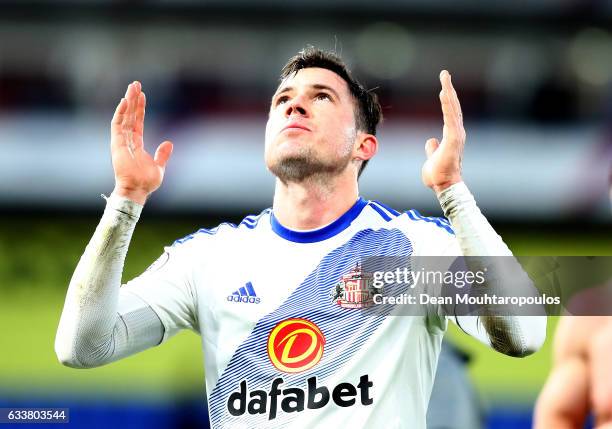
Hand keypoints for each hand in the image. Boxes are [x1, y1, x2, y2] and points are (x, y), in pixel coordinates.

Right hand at [110, 81, 172, 204]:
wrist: (138, 190)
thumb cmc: (146, 182)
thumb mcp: (159, 166)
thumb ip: (163, 154)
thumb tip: (169, 142)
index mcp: (136, 144)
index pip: (137, 122)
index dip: (140, 109)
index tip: (142, 95)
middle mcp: (127, 141)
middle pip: (130, 116)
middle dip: (133, 100)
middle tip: (135, 84)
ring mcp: (121, 141)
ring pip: (124, 116)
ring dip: (128, 102)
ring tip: (131, 87)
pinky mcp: (116, 144)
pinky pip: (117, 125)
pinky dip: (120, 113)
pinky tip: (125, 101)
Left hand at [421, 70, 464, 194]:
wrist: (443, 185)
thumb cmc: (439, 174)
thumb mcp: (432, 157)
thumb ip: (432, 148)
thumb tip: (431, 141)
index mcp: (451, 135)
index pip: (449, 113)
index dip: (447, 99)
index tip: (444, 86)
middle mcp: (456, 133)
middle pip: (453, 107)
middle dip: (449, 89)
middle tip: (445, 74)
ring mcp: (456, 135)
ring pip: (452, 110)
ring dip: (449, 93)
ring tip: (445, 78)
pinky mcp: (453, 139)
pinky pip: (450, 118)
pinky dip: (448, 106)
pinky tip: (445, 94)